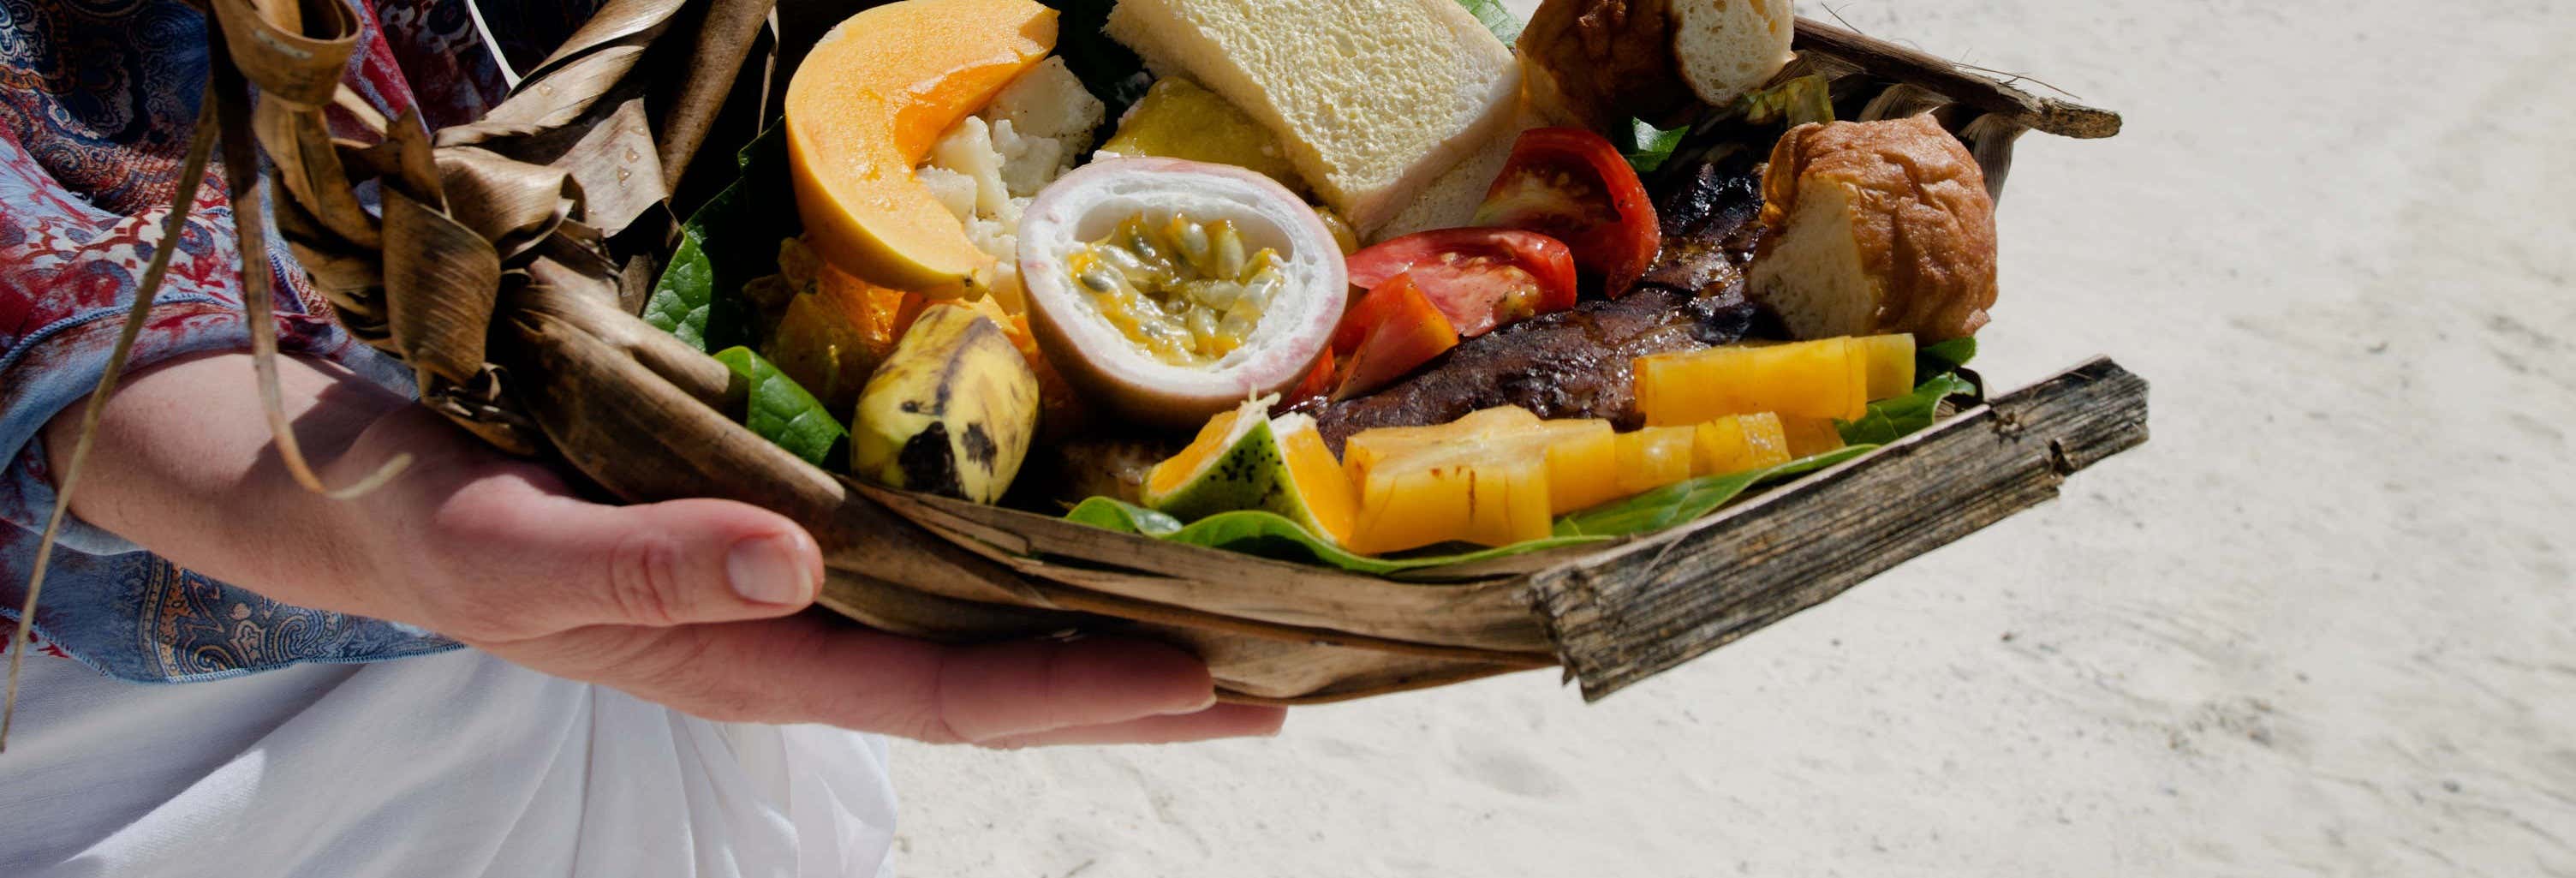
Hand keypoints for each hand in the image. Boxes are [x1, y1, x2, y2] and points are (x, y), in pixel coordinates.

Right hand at [45, 352, 1284, 745]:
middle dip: (1133, 689)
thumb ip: (649, 564)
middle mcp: (803, 636)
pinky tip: (1087, 547)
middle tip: (1280, 679)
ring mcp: (804, 589)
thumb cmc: (446, 528)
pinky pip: (938, 558)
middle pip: (997, 679)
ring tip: (1229, 630)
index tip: (1196, 678)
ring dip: (1099, 633)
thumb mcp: (520, 552)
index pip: (946, 696)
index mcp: (753, 663)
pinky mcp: (795, 530)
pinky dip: (1025, 561)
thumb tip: (791, 554)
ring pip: (978, 626)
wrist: (388, 490)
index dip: (1072, 693)